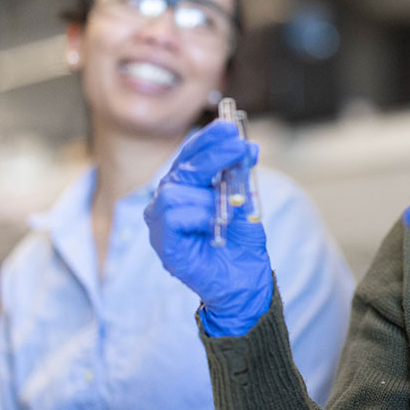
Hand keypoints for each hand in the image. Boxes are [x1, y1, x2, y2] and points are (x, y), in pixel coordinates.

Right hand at [144, 120, 271, 336]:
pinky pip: (173, 216)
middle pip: (183, 167)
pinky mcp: (164, 244)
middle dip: (212, 153)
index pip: (190, 156)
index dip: (208, 140)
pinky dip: (199, 214)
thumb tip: (247, 147)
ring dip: (209, 193)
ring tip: (230, 206)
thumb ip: (242, 176)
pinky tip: (215, 222)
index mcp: (185, 188)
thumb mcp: (247, 202)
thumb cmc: (241, 243)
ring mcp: (162, 224)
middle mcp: (168, 202)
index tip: (229, 127)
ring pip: (174, 189)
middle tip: (238, 146)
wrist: (246, 282)